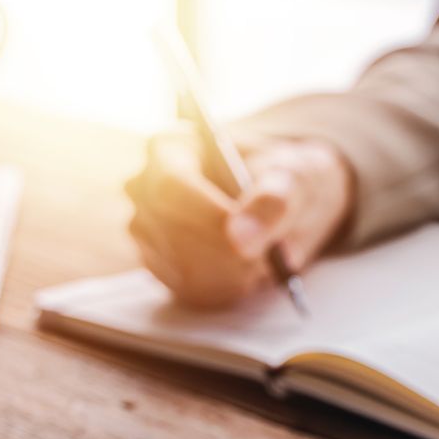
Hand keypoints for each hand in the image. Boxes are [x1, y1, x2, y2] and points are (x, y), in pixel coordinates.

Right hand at [125, 133, 354, 307]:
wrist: (287, 204)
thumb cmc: (284, 179)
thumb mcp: (291, 181)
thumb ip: (271, 203)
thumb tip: (239, 239)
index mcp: (171, 148)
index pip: (171, 185)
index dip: (209, 216)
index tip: (249, 240)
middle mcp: (147, 189)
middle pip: (169, 229)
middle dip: (223, 250)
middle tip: (264, 256)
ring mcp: (147, 230)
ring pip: (176, 265)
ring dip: (227, 272)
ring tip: (262, 258)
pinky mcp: (160, 266)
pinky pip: (184, 289)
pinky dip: (224, 289)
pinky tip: (247, 274)